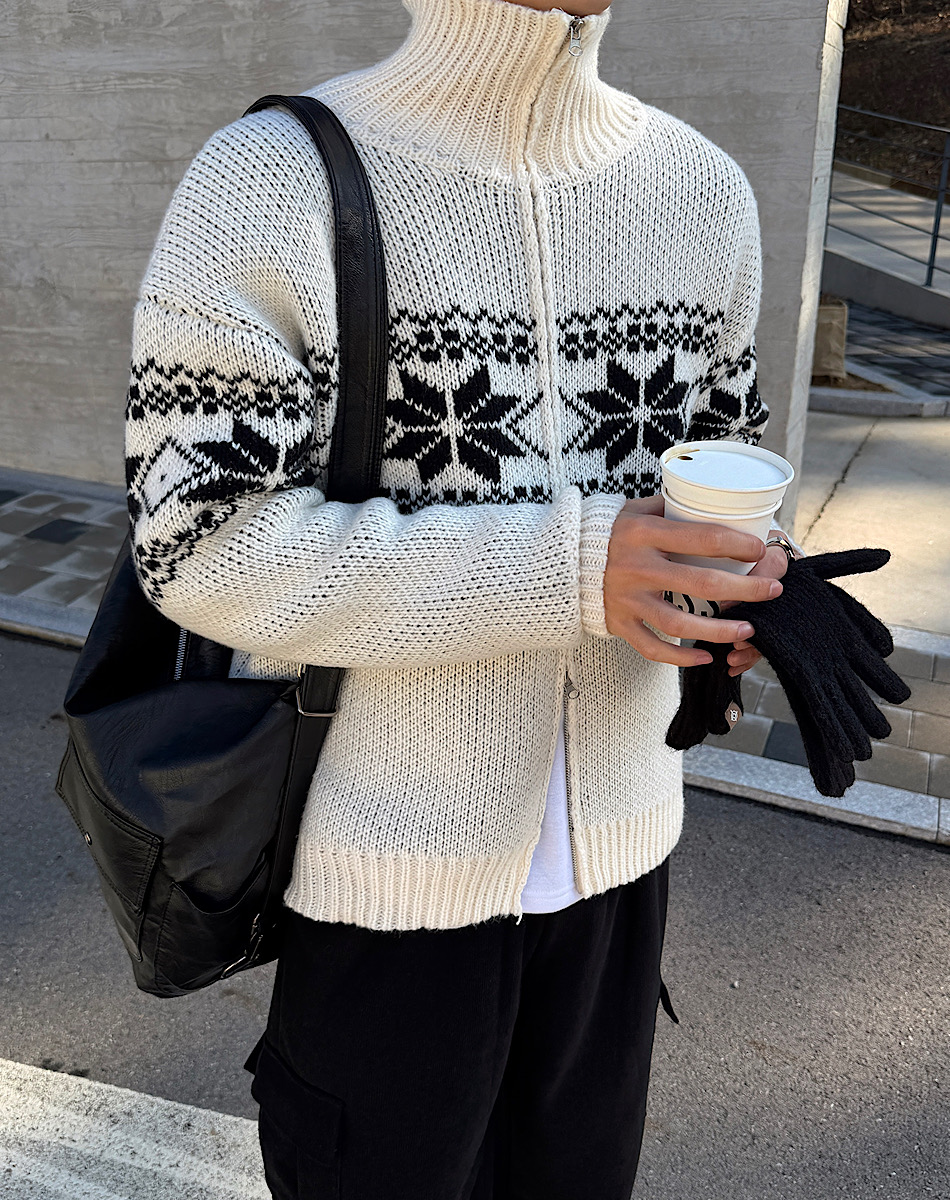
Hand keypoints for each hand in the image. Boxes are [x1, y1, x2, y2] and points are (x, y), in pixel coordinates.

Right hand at [603, 496, 783, 667]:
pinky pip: (653, 648)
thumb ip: (669, 508)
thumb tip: (712, 502)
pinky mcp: (619, 624)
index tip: (760, 551)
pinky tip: (706, 658)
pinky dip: (681, 658)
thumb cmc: (605, 533)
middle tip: (772, 591)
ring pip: (681, 625)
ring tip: (749, 629)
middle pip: (702, 584)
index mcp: (644, 534)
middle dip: (745, 590)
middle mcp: (637, 568)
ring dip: (720, 630)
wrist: (558, 562)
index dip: (737, 545)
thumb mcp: (633, 510)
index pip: (701, 538)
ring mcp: (627, 600)